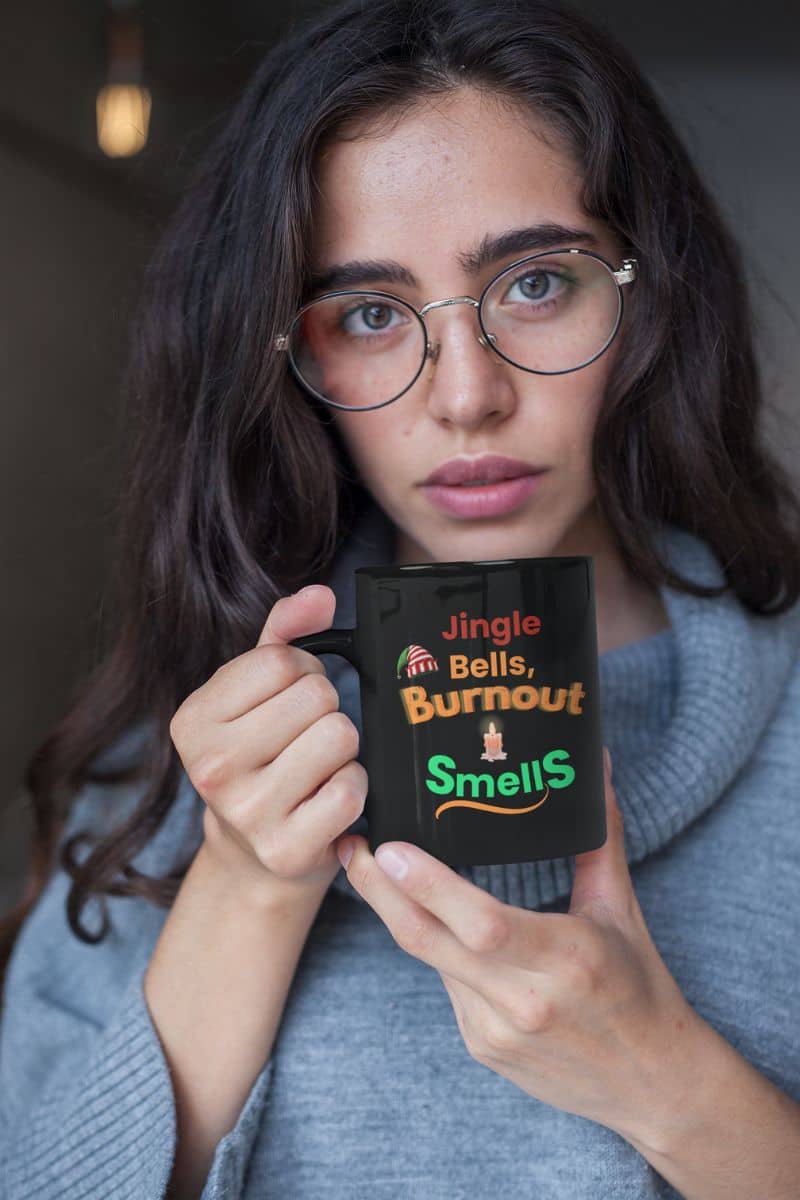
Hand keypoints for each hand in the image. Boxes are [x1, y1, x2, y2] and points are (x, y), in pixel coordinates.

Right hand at [170, 583, 366, 898]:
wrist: (253, 857)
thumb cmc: (259, 758)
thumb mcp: (254, 693)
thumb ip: (284, 634)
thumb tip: (321, 595)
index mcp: (192, 720)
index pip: (283, 661)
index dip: (304, 672)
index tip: (290, 701)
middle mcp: (211, 767)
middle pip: (317, 696)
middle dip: (325, 711)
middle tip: (305, 739)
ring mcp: (247, 813)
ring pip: (340, 736)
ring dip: (343, 749)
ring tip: (317, 768)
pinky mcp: (287, 849)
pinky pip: (352, 788)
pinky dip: (353, 788)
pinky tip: (326, 800)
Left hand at [335, 748, 701, 1143]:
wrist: (652, 1086)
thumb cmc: (640, 988)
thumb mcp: (621, 910)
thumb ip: (599, 836)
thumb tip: (597, 762)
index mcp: (567, 958)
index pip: (483, 923)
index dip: (430, 887)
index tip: (389, 848)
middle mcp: (525, 1000)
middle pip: (430, 942)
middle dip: (380, 892)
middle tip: (351, 845)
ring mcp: (496, 1030)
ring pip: (430, 959)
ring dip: (399, 913)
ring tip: (371, 866)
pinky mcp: (481, 1047)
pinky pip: (445, 984)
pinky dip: (435, 946)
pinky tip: (427, 916)